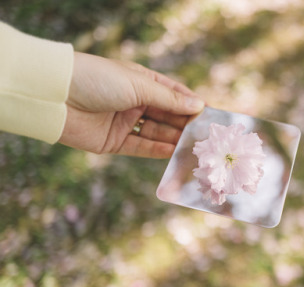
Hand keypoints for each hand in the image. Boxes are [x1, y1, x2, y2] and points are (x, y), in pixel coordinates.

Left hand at [59, 52, 204, 157]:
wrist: (55, 96)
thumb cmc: (98, 80)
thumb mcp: (139, 85)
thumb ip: (170, 99)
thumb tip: (198, 105)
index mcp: (142, 82)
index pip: (173, 94)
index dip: (191, 104)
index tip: (210, 115)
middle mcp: (135, 102)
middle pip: (166, 115)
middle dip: (185, 124)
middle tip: (205, 136)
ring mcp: (124, 122)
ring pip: (155, 133)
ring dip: (173, 139)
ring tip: (193, 147)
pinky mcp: (113, 142)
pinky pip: (140, 147)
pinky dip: (157, 150)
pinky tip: (173, 152)